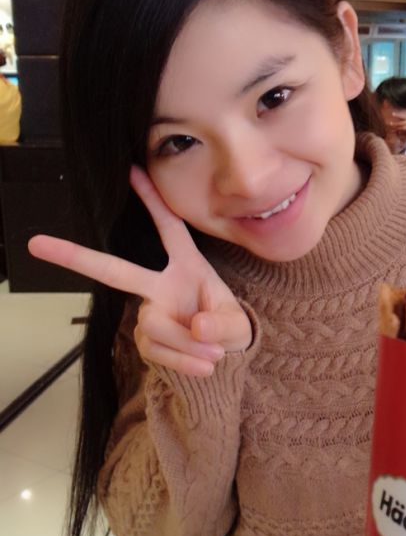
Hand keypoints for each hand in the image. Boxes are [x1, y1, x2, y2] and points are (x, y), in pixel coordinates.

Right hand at [28, 167, 251, 375]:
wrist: (223, 355)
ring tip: (214, 353)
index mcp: (188, 268)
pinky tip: (203, 364)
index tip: (132, 171)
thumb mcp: (238, 325)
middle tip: (38, 243)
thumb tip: (196, 326)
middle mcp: (161, 286)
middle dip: (77, 257)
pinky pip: (157, 351)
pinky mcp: (145, 340)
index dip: (152, 202)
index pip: (169, 229)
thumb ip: (223, 325)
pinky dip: (183, 362)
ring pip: (155, 328)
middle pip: (116, 271)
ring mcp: (149, 313)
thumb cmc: (229, 326)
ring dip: (187, 345)